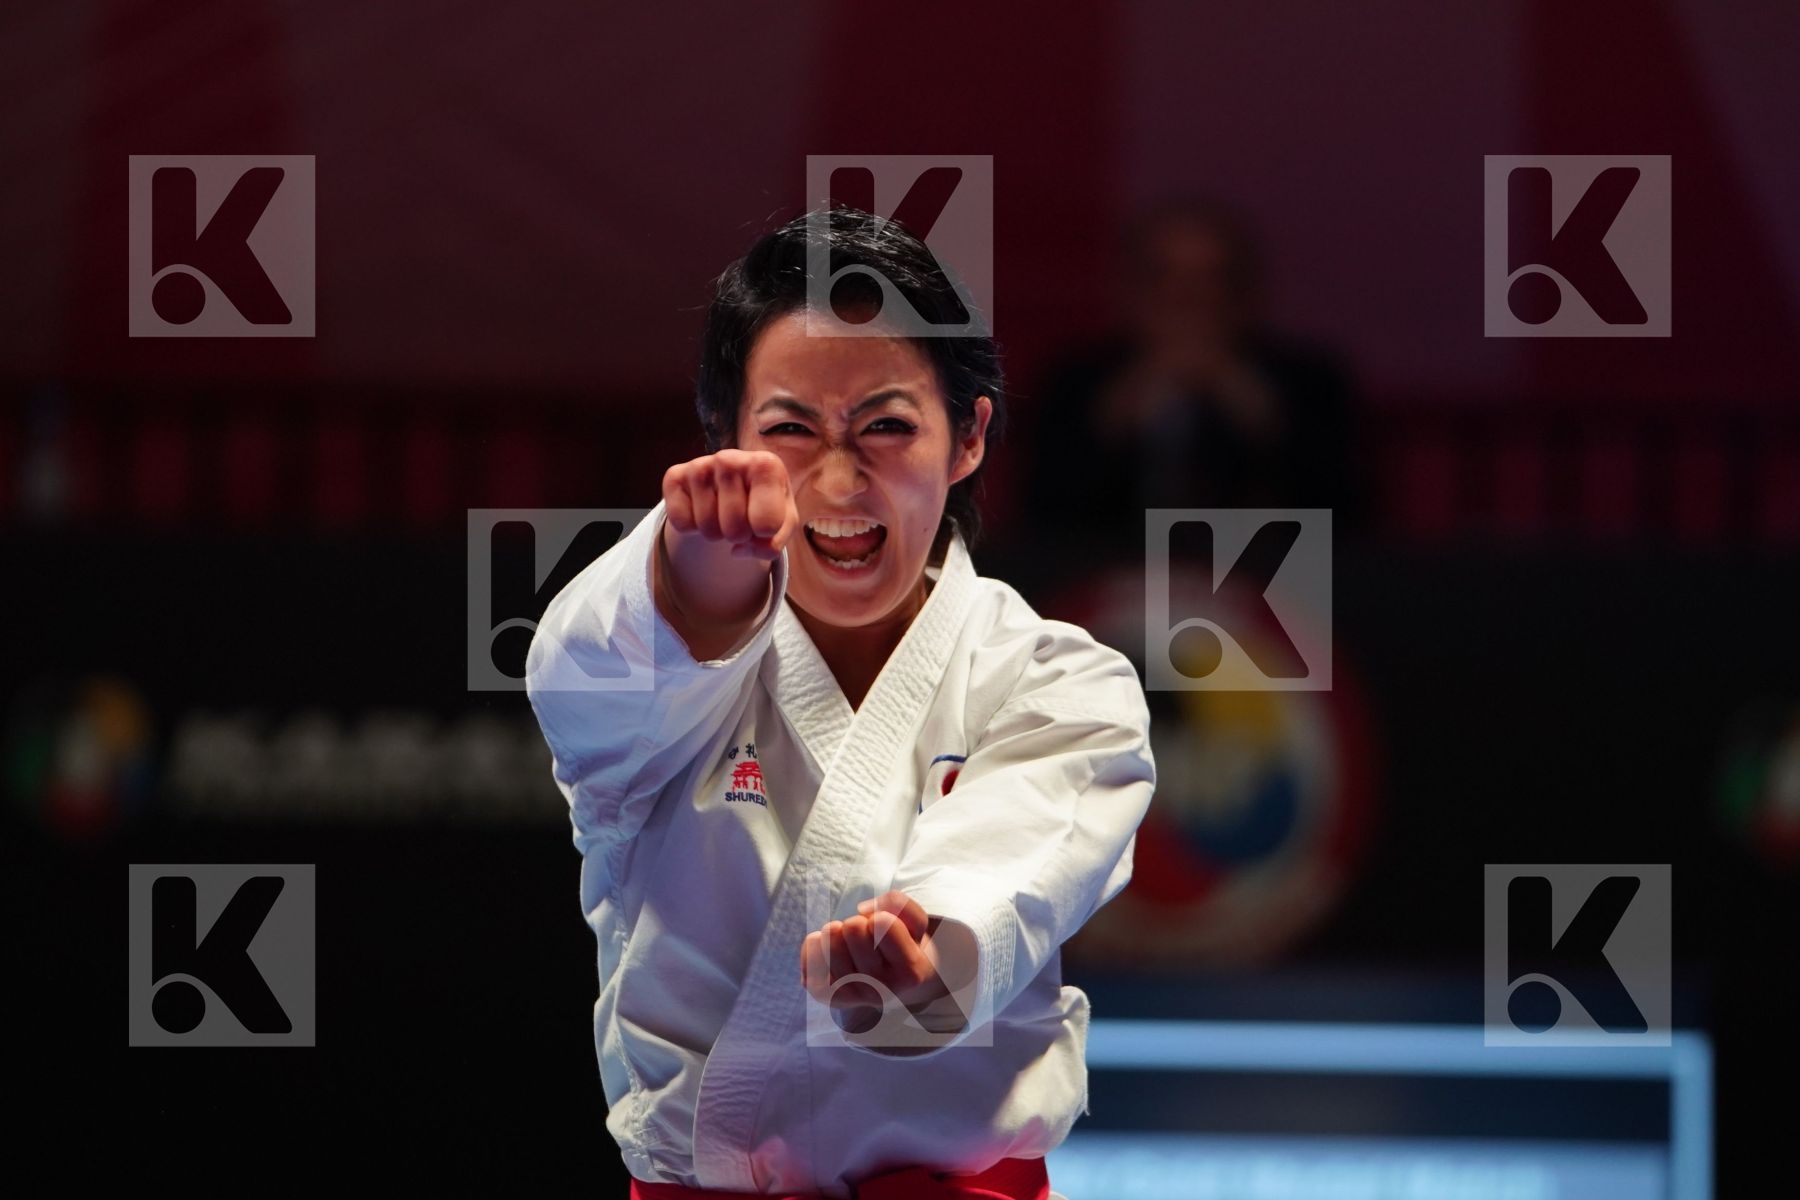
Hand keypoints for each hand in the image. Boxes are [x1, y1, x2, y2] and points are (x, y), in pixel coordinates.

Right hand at [662, 448, 799, 562]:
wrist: (732, 482)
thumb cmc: (764, 502)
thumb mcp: (782, 522)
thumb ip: (772, 544)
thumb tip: (738, 551)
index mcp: (765, 465)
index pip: (765, 525)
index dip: (764, 534)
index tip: (763, 519)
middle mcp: (730, 458)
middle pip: (735, 530)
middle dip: (739, 535)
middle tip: (740, 519)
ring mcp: (700, 465)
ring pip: (708, 529)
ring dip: (716, 533)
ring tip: (721, 513)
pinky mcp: (674, 476)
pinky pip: (682, 524)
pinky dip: (692, 529)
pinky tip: (701, 509)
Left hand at [800, 890, 955, 1032]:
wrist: (894, 985)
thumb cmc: (904, 946)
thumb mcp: (915, 921)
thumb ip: (898, 903)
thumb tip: (861, 909)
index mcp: (909, 971)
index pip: (882, 923)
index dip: (881, 917)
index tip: (884, 930)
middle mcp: (881, 989)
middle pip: (852, 928)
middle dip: (858, 923)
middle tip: (865, 936)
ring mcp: (851, 995)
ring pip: (828, 938)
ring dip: (836, 932)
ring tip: (848, 943)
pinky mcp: (826, 995)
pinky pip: (809, 953)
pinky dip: (816, 943)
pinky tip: (830, 951)